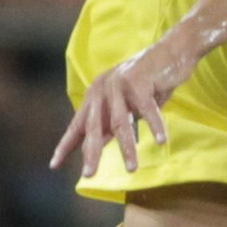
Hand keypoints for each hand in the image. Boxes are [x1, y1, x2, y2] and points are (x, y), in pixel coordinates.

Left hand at [52, 27, 197, 179]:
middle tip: (89, 175)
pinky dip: (155, 126)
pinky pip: (147, 109)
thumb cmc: (149, 84)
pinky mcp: (140, 80)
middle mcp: (102, 89)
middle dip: (92, 153)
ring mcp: (119, 84)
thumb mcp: (125, 106)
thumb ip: (110, 123)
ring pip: (122, 122)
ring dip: (128, 148)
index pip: (77, 126)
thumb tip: (95, 149)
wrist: (172, 52)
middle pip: (95, 127)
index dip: (66, 146)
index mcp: (94, 96)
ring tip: (132, 169)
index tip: (54, 165)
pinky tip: (161, 141)